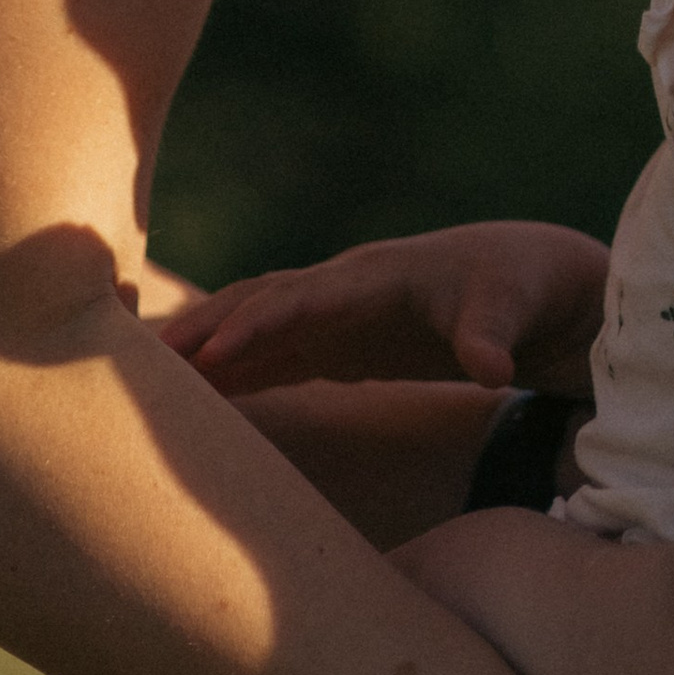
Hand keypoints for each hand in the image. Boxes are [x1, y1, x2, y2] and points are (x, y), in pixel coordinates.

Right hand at [167, 221, 611, 396]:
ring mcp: (338, 316)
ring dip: (205, 348)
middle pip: (259, 302)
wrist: (534, 280)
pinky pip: (274, 355)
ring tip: (142, 378)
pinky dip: (233, 370)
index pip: (304, 299)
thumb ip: (493, 335)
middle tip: (139, 360)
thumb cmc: (521, 287)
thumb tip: (492, 371)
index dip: (258, 324)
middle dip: (203, 327)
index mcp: (377, 277)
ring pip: (255, 325)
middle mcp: (345, 291)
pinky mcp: (341, 343)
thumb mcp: (514, 306)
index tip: (211, 353)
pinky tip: (197, 398)